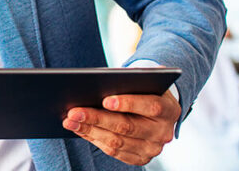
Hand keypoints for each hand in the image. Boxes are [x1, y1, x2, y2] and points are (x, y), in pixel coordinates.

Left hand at [63, 89, 180, 165]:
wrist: (157, 110)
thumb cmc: (143, 89)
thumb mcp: (141, 81)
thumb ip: (126, 81)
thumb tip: (95, 82)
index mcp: (169, 109)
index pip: (150, 106)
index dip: (127, 103)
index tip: (105, 100)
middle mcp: (164, 132)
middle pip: (128, 127)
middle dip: (97, 118)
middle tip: (73, 112)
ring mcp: (153, 148)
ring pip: (117, 142)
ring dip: (89, 131)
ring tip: (69, 121)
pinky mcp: (141, 158)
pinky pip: (114, 151)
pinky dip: (94, 139)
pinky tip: (79, 129)